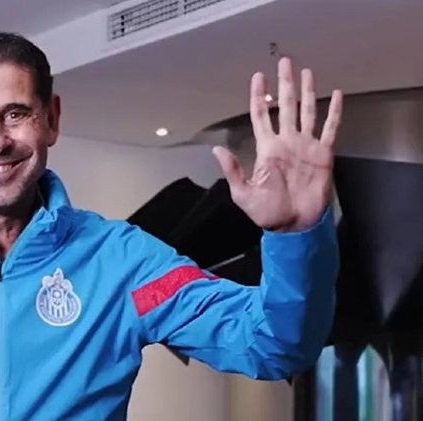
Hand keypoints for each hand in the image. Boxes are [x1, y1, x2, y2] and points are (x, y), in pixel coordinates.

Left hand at [212, 57, 342, 231]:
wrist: (294, 225)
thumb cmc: (267, 212)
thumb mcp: (243, 193)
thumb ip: (233, 170)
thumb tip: (217, 150)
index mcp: (267, 148)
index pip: (260, 115)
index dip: (258, 95)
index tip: (257, 76)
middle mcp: (286, 142)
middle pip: (285, 106)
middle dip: (284, 84)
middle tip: (284, 62)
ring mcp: (305, 146)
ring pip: (307, 111)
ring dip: (307, 91)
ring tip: (307, 71)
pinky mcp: (323, 154)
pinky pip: (330, 128)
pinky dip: (334, 112)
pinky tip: (336, 95)